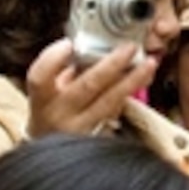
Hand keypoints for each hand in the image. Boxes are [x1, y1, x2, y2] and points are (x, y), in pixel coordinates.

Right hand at [23, 35, 144, 138]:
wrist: (49, 146)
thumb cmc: (51, 109)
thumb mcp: (50, 89)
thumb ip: (67, 68)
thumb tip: (95, 43)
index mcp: (42, 98)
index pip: (40, 78)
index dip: (53, 59)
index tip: (68, 44)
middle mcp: (59, 114)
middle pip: (86, 86)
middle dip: (111, 64)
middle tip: (129, 48)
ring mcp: (79, 129)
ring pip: (109, 102)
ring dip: (131, 80)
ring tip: (148, 64)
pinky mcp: (96, 138)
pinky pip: (117, 112)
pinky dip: (129, 93)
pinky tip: (143, 80)